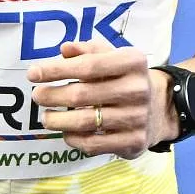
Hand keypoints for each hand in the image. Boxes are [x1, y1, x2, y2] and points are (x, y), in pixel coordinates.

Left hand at [27, 41, 176, 159]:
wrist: (161, 108)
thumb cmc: (125, 77)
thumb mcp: (113, 56)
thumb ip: (88, 50)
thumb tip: (65, 49)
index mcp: (133, 62)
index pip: (88, 66)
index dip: (56, 70)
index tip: (33, 74)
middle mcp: (138, 89)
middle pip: (82, 95)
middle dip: (52, 95)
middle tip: (37, 96)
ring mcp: (137, 117)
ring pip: (84, 122)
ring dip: (57, 120)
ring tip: (45, 117)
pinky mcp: (134, 141)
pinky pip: (93, 144)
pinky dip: (73, 139)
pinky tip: (65, 132)